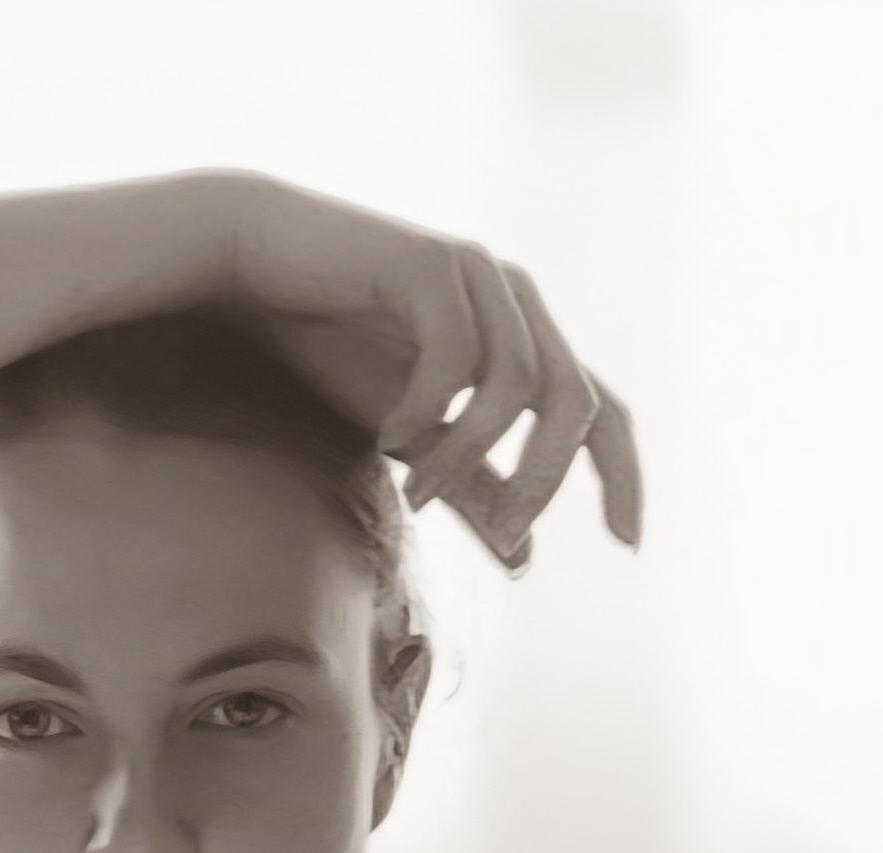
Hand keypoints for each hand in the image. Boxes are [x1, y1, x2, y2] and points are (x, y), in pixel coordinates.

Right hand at [214, 169, 642, 568]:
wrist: (254, 273)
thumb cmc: (330, 346)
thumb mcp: (412, 437)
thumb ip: (470, 488)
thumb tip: (523, 557)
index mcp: (523, 342)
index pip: (601, 411)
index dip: (623, 475)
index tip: (628, 543)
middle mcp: (515, 304)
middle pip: (576, 403)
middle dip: (543, 479)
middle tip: (502, 537)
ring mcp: (478, 278)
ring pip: (517, 385)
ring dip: (469, 455)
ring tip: (419, 493)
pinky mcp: (432, 265)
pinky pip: (456, 356)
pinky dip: (428, 409)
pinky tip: (387, 434)